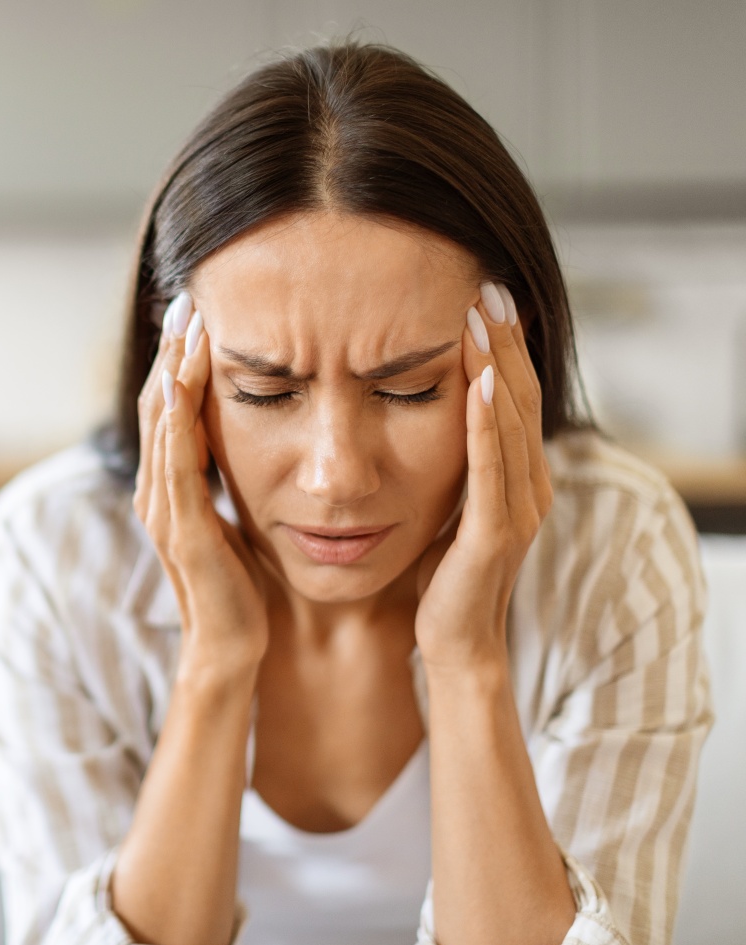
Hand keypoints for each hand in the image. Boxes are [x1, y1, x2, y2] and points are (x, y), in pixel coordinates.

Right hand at [134, 292, 268, 681]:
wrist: (234, 648)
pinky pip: (177, 463)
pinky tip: (182, 380)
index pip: (171, 410)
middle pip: (158, 405)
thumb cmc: (241, 586)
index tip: (198, 312)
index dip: (179, 361)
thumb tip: (255, 440)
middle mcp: (158, 492)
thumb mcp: (237, 520)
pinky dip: (176, 418)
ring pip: (161, 425)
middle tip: (186, 297)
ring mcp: (165, 511)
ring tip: (186, 322)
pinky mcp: (184, 531)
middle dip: (171, 351)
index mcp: (172, 487)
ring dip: (171, 371)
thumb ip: (232, 483)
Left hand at [414, 282, 552, 675]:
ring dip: (499, 367)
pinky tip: (479, 384)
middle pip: (521, 398)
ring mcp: (518, 510)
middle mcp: (529, 486)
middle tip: (488, 285)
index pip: (514, 397)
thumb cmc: (444, 575)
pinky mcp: (496, 534)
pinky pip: (492, 469)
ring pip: (512, 424)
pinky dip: (487, 425)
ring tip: (484, 316)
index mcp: (518, 477)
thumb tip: (432, 419)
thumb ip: (455, 465)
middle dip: (505, 341)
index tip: (482, 298)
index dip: (503, 347)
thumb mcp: (450, 506)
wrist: (455, 641)